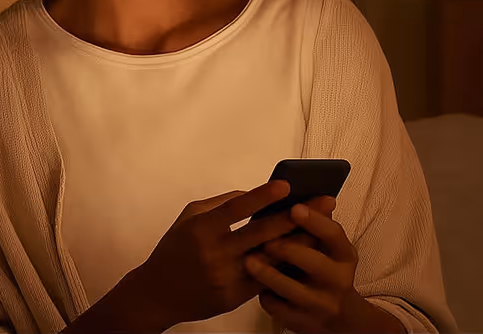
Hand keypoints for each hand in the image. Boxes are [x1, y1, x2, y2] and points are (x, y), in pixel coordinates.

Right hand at [128, 181, 336, 329]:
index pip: (236, 208)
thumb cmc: (174, 249)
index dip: (262, 196)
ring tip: (324, 227)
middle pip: (262, 233)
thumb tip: (252, 193)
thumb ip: (219, 204)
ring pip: (270, 257)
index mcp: (201, 229)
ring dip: (300, 241)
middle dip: (296, 216)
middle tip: (325, 202)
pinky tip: (305, 253)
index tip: (287, 185)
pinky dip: (286, 265)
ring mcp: (226, 278)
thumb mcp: (188, 218)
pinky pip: (266, 279)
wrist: (156, 294)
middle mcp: (215, 253)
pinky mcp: (233, 297)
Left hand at [244, 201, 406, 333]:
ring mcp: (320, 304)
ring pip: (289, 288)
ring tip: (248, 261)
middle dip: (285, 248)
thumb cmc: (324, 268)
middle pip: (311, 261)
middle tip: (263, 238)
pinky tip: (251, 286)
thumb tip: (292, 191)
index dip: (314, 221)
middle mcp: (338, 280)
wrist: (337, 316)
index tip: (294, 207)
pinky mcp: (302, 323)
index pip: (333, 234)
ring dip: (267, 273)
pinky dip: (264, 296)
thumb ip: (314, 224)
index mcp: (345, 255)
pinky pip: (277, 308)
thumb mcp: (328, 248)